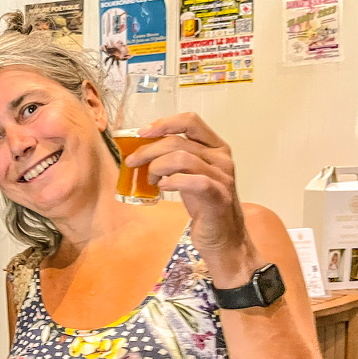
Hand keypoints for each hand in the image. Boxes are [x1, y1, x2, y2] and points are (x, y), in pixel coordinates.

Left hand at [126, 113, 256, 274]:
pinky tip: (163, 187)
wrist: (223, 237)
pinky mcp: (218, 196)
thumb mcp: (189, 175)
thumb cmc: (204, 205)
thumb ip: (174, 158)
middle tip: (133, 162)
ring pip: (182, 158)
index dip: (164, 123)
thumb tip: (142, 148)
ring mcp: (222, 177)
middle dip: (149, 150)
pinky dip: (172, 181)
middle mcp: (221, 158)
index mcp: (215, 147)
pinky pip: (193, 181)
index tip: (142, 133)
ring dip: (157, 167)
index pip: (190, 121)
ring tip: (151, 179)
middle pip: (178, 141)